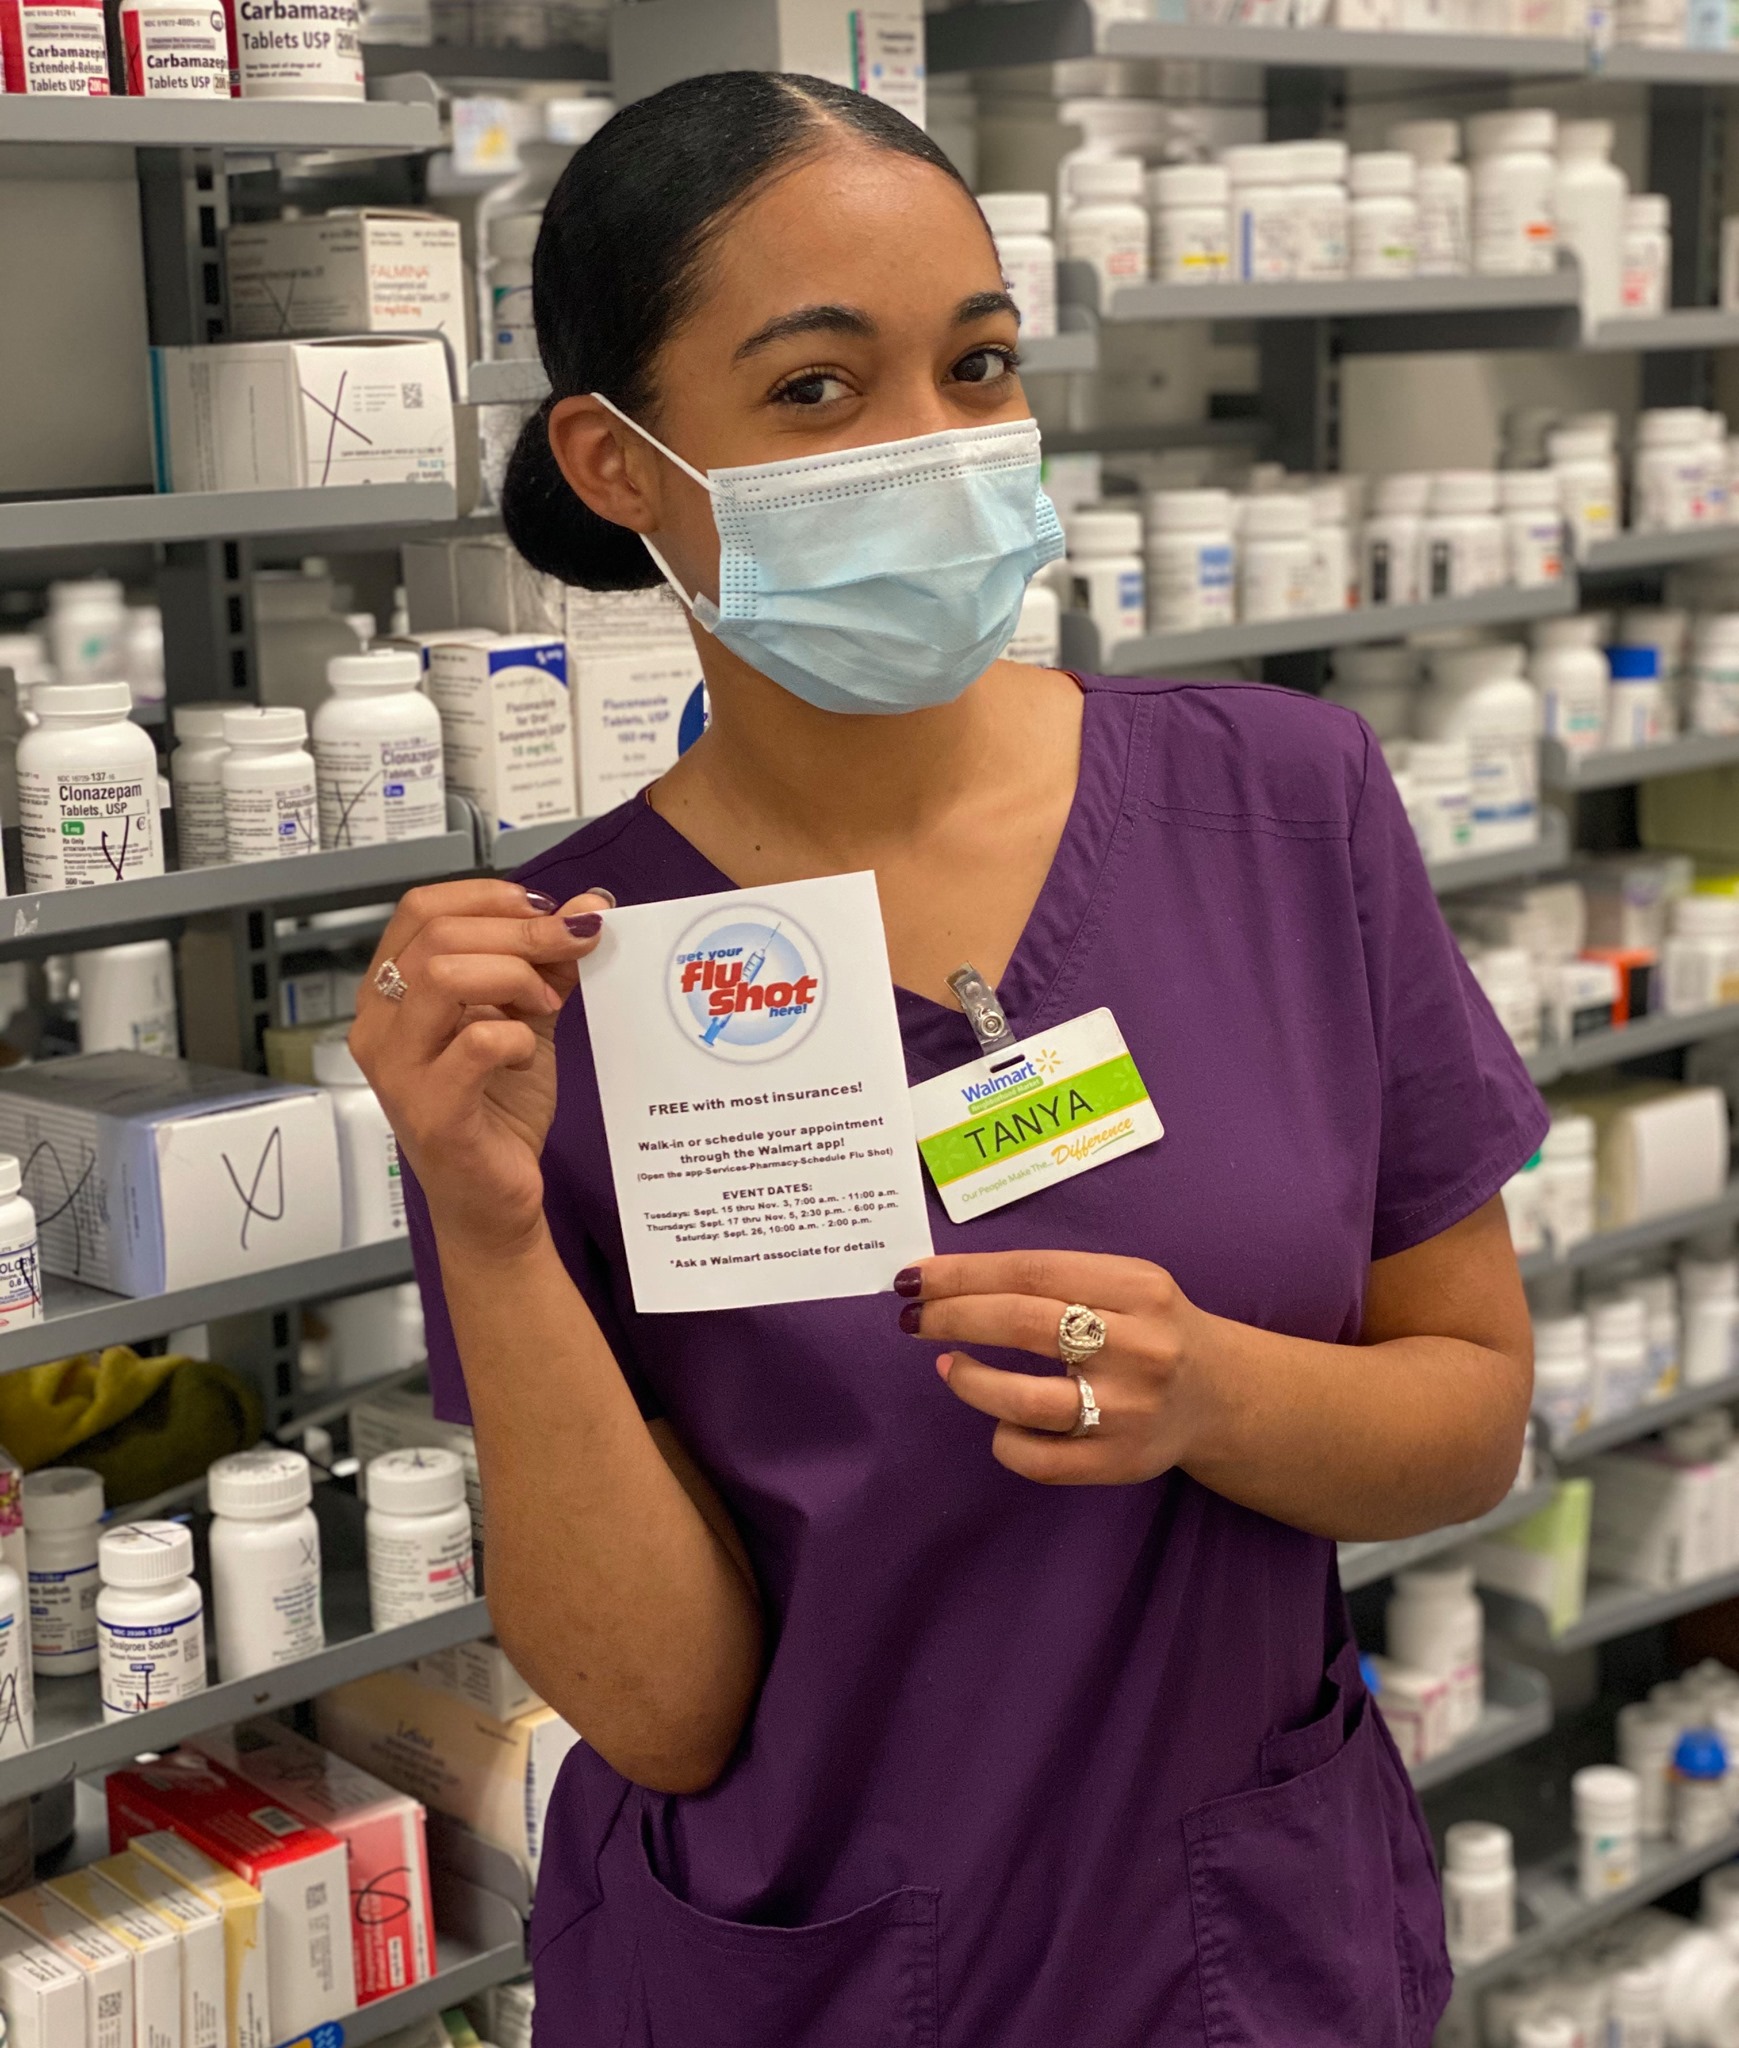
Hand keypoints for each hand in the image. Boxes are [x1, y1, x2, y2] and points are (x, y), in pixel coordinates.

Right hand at [349, 879, 610, 1257]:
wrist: (494, 1198)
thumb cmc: (498, 1105)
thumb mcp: (526, 1016)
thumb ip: (548, 963)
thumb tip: (589, 906)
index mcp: (390, 991)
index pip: (421, 908)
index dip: (490, 897)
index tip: (549, 912)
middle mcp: (378, 1025)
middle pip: (438, 935)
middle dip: (521, 931)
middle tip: (573, 948)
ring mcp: (398, 1069)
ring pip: (443, 976)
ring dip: (514, 977)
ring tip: (546, 1006)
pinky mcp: (431, 1110)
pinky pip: (476, 1043)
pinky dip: (517, 1036)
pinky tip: (527, 1054)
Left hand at [894, 1251, 1221, 1485]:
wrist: (1221, 1395)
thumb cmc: (1150, 1327)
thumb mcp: (1124, 1283)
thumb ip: (1055, 1279)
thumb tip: (951, 1280)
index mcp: (1138, 1288)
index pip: (1033, 1271)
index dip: (965, 1274)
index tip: (916, 1278)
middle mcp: (1138, 1347)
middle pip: (1023, 1324)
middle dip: (953, 1317)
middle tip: (912, 1317)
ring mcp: (1129, 1411)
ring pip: (1024, 1400)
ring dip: (969, 1380)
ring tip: (947, 1366)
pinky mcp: (1119, 1463)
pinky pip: (1037, 1459)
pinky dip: (1004, 1438)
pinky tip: (1001, 1420)